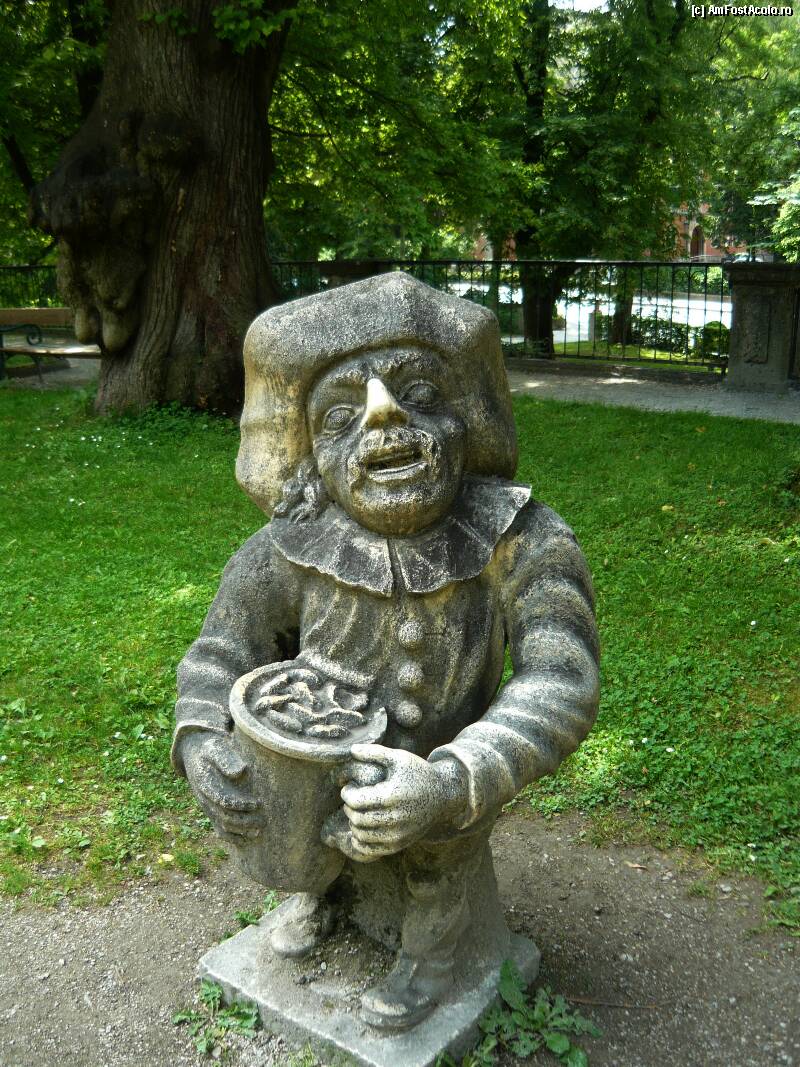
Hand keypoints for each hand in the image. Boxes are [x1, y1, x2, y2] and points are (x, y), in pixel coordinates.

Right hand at [181, 732, 262, 841]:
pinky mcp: (211, 810)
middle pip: (223, 816)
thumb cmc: (209, 749)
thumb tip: (241, 771)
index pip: (222, 799)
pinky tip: (246, 839)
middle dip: (244, 821)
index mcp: (205, 783)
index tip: (257, 803)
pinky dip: (232, 837)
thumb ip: (225, 759)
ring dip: (240, 831)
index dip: (239, 804)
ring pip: (221, 825)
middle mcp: (204, 798)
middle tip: (264, 820)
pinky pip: (218, 829)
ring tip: (259, 831)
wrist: (194, 753)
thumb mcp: (215, 748)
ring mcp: (207, 806)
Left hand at [339, 745, 465, 860]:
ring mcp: (398, 834)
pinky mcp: (400, 844)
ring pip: (361, 835)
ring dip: (353, 824)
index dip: (346, 794)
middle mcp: (394, 818)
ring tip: (357, 812)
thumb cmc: (418, 773)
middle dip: (348, 808)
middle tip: (351, 800)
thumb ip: (374, 752)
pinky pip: (371, 849)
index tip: (347, 788)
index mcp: (391, 795)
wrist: (442, 794)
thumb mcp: (399, 757)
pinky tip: (361, 830)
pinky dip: (361, 841)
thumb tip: (351, 749)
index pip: (355, 801)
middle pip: (356, 818)